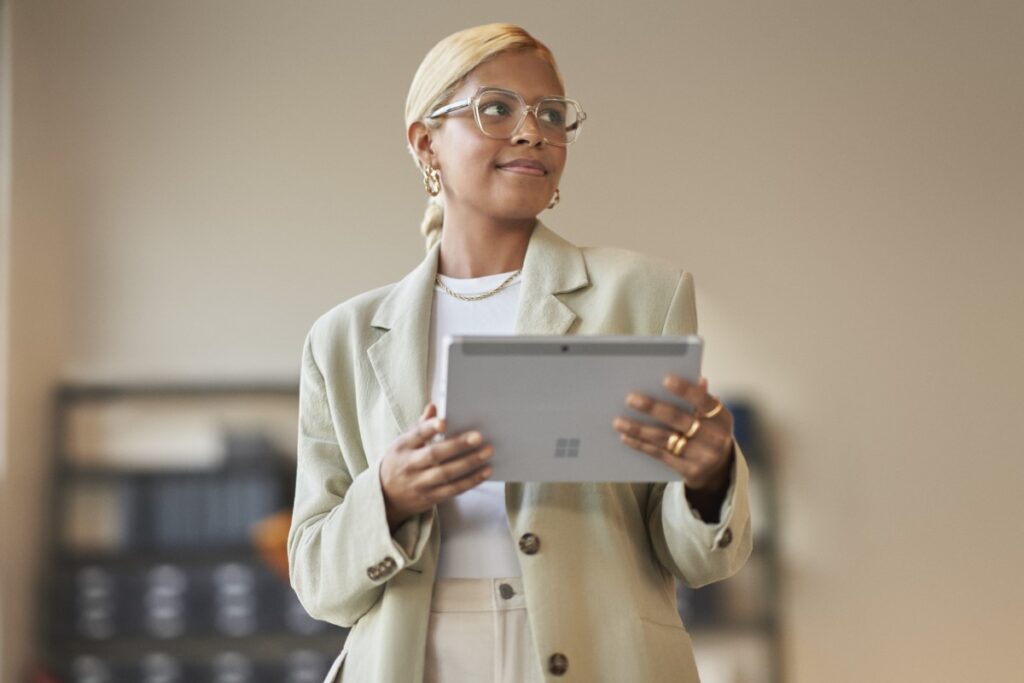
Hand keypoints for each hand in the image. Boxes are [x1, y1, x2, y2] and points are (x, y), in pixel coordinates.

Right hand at [379, 402, 492, 530]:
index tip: (444, 421)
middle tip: (479, 436)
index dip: (429, 428)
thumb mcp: (403, 443)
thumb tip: (434, 406)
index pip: (416, 435)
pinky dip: (470, 481)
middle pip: (434, 455)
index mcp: (402, 447)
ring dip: (469, 463)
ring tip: (487, 452)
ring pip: (446, 474)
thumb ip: (421, 425)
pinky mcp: (430, 498)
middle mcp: (410, 465)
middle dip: (457, 445)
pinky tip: (485, 472)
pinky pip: (453, 490)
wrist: (385, 497)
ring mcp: (419, 484)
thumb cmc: (400, 462)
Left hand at [612, 375, 734, 490]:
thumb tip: (698, 379)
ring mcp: (702, 457)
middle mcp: (715, 438)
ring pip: (665, 439)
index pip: (704, 401)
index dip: (686, 390)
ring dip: (639, 429)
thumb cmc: (709, 433)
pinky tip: (626, 437)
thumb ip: (702, 399)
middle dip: (653, 408)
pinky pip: (660, 455)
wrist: (719, 470)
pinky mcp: (690, 471)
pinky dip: (641, 445)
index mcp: (721, 418)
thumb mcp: (712, 417)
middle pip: (679, 420)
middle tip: (630, 399)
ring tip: (619, 421)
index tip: (665, 380)